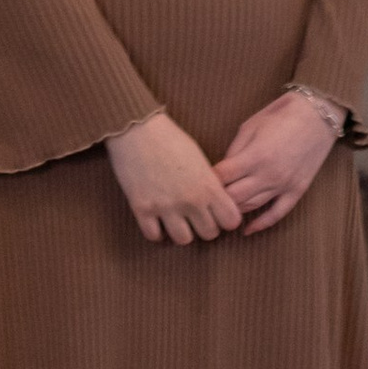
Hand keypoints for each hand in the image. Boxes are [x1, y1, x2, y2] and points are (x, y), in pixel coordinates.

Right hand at [107, 111, 242, 246]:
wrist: (136, 128)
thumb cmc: (169, 137)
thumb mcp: (199, 158)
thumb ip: (209, 183)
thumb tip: (215, 202)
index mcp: (208, 186)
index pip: (231, 221)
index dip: (226, 218)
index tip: (217, 212)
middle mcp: (190, 200)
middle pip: (209, 234)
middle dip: (204, 226)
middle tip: (196, 216)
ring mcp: (165, 207)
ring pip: (184, 240)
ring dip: (182, 231)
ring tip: (176, 220)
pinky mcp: (142, 209)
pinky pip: (154, 236)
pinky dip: (157, 231)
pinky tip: (157, 220)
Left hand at [216, 88, 343, 233]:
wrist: (317, 116)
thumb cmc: (281, 115)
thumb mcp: (250, 126)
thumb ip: (234, 151)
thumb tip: (222, 170)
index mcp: (254, 156)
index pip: (221, 177)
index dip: (207, 179)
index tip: (198, 180)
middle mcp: (268, 175)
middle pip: (233, 197)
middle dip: (217, 198)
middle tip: (206, 198)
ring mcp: (283, 185)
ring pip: (251, 207)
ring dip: (234, 209)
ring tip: (221, 210)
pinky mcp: (297, 191)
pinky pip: (277, 214)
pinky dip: (261, 224)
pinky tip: (247, 230)